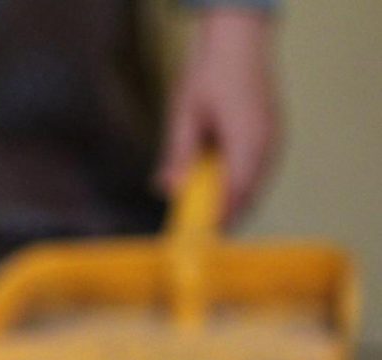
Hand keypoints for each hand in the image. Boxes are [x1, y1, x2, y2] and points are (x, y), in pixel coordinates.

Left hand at [157, 9, 279, 225]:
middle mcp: (266, 143)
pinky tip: (219, 189)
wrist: (237, 40)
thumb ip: (178, 154)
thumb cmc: (207, 74)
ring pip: (256, 184)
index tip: (201, 238)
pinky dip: (240, 185)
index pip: (237, 191)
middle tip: (201, 235)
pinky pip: (257, 170)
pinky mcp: (271, 135)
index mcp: (247, 139)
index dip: (220, 218)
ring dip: (234, 201)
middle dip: (226, 216)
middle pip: (250, 194)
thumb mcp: (184, 115)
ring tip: (208, 218)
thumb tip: (167, 189)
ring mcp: (273, 139)